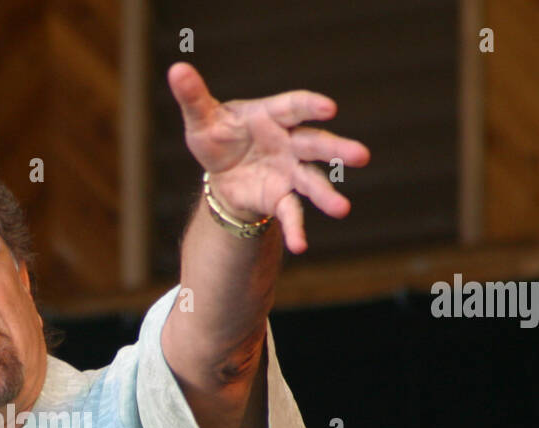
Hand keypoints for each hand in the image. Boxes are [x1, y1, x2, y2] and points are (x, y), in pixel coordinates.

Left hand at [167, 61, 369, 253]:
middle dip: (337, 150)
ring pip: (312, 181)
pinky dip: (295, 229)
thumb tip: (176, 70)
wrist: (221, 173)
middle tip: (361, 156)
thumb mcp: (202, 119)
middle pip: (316, 143)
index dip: (311, 106)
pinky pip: (290, 213)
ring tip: (342, 209)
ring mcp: (289, 171)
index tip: (329, 108)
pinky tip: (300, 246)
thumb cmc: (219, 137)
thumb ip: (193, 97)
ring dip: (327, 195)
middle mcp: (289, 142)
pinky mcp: (280, 197)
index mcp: (272, 115)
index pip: (294, 107)